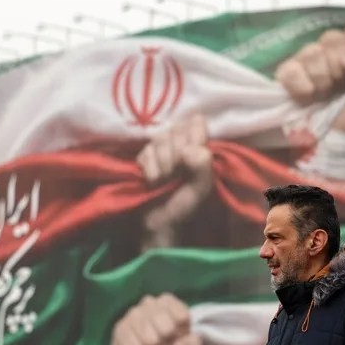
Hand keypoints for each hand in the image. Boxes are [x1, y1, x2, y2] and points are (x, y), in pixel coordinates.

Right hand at [137, 114, 212, 247]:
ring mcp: (160, 147)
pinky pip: (145, 154)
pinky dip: (151, 172)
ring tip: (166, 182)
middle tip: (178, 176)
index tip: (192, 160)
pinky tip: (154, 182)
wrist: (159, 222)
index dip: (193, 139)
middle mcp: (180, 140)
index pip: (196, 122)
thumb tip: (189, 148)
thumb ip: (202, 166)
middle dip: (177, 157)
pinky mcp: (143, 156)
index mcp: (200, 145)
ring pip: (159, 140)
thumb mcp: (201, 187)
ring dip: (164, 166)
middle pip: (175, 130)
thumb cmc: (185, 204)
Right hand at [276, 23, 344, 134]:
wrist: (333, 148)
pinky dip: (300, 85)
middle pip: (332, 38)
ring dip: (321, 79)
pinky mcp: (286, 76)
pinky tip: (307, 98)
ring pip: (311, 52)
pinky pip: (290, 68)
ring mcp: (307, 63)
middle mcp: (331, 54)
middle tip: (339, 89)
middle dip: (338, 68)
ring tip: (323, 96)